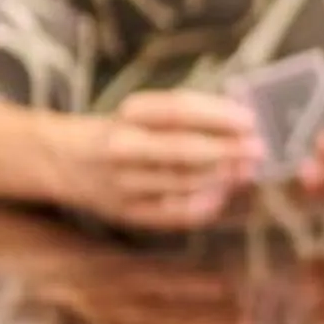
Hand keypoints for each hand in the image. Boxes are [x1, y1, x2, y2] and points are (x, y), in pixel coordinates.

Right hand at [54, 92, 262, 233]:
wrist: (64, 161)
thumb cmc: (123, 131)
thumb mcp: (143, 112)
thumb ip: (188, 116)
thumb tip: (243, 123)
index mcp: (128, 114)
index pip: (178, 110)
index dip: (218, 115)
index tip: (250, 120)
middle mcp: (121, 147)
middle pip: (183, 149)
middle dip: (227, 150)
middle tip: (259, 149)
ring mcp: (122, 183)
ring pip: (182, 182)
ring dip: (221, 177)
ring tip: (247, 170)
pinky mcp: (126, 212)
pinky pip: (172, 213)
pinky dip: (202, 205)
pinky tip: (222, 196)